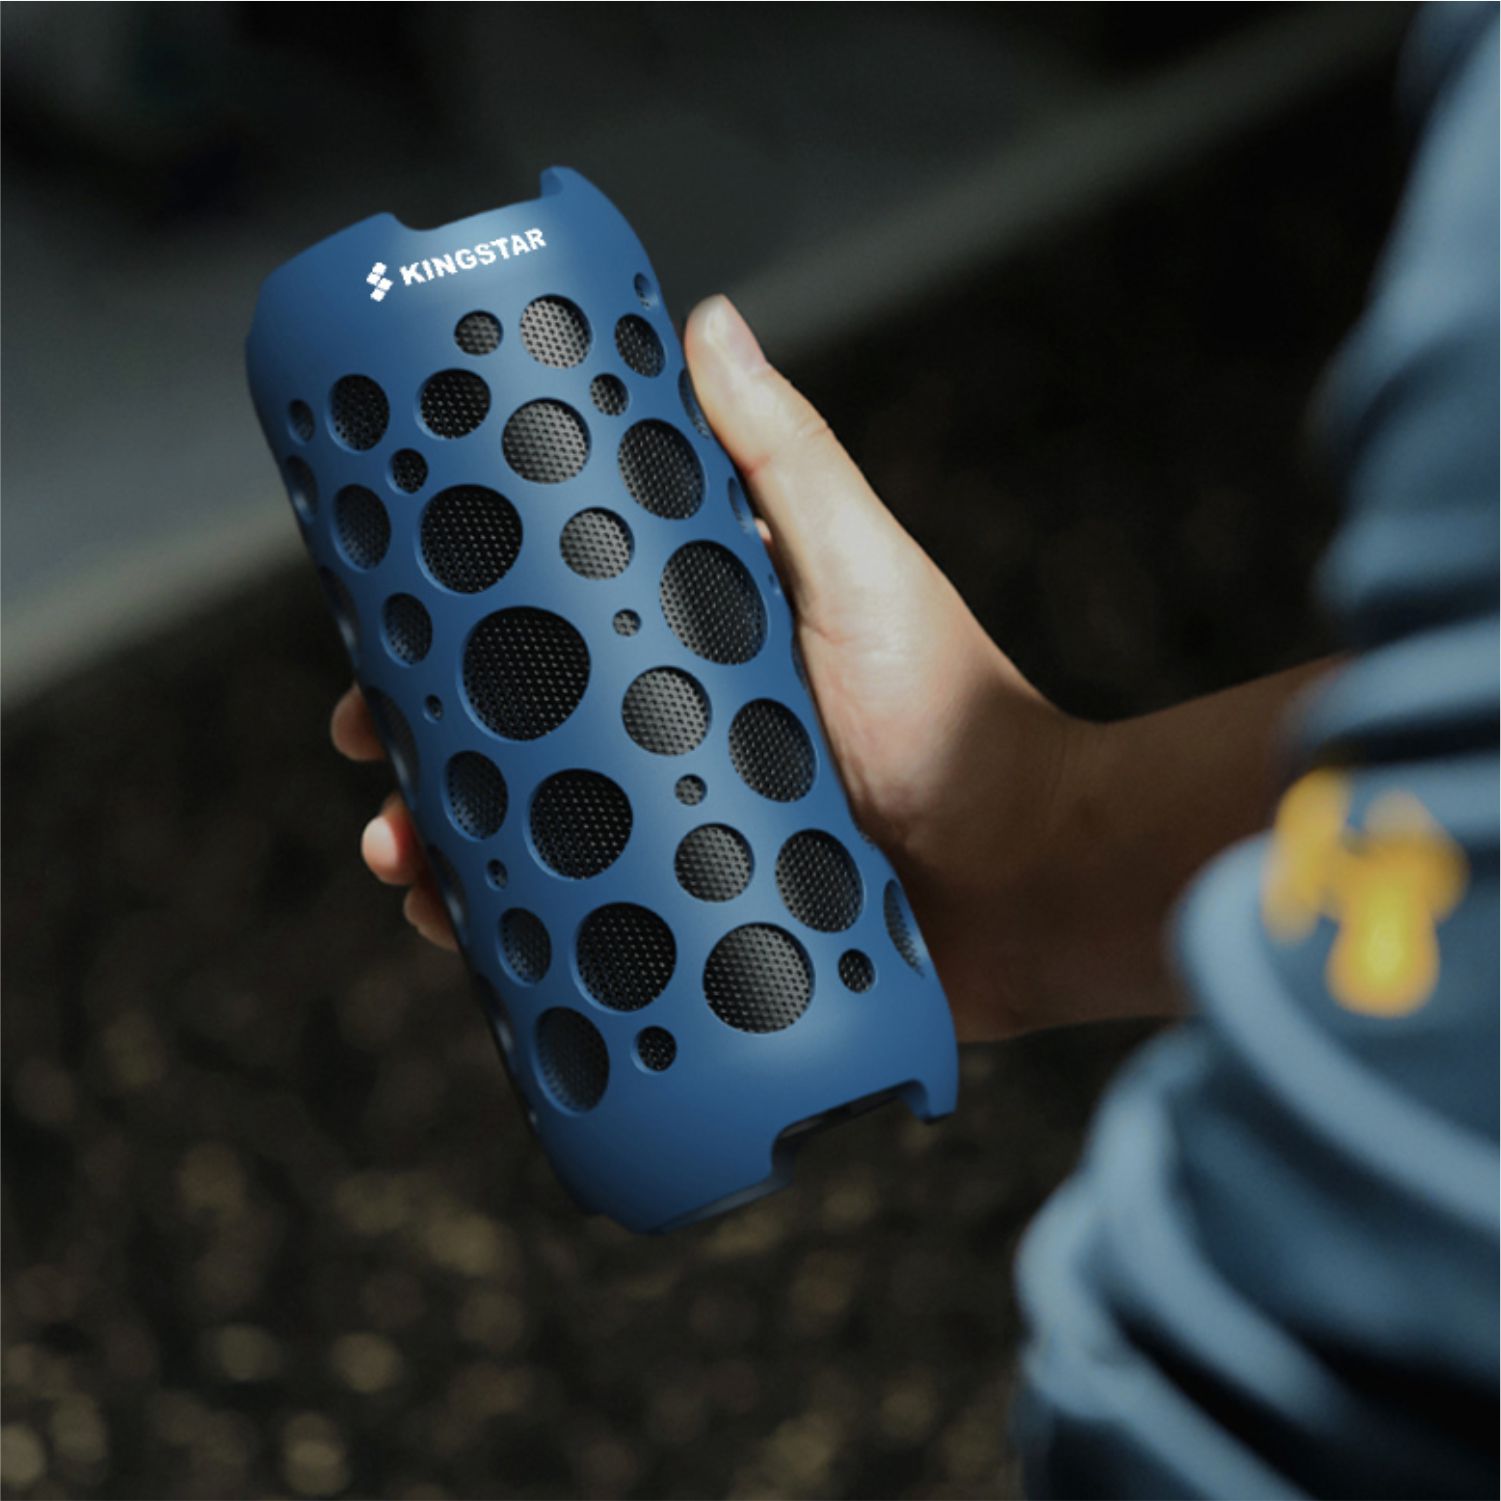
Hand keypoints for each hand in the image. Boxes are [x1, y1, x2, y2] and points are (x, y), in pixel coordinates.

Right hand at [334, 295, 1322, 1038]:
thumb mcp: (858, 565)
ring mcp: (679, 828)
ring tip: (404, 863)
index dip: (457, 623)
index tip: (387, 627)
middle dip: (427, 742)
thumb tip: (706, 321)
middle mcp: (672, 733)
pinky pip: (586, 924)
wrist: (1026, 874)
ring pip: (530, 833)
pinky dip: (515, 932)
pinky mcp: (696, 916)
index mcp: (690, 646)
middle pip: (517, 731)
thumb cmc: (954, 711)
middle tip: (371, 754)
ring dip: (448, 846)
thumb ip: (782, 455)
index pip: (546, 622)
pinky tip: (466, 935)